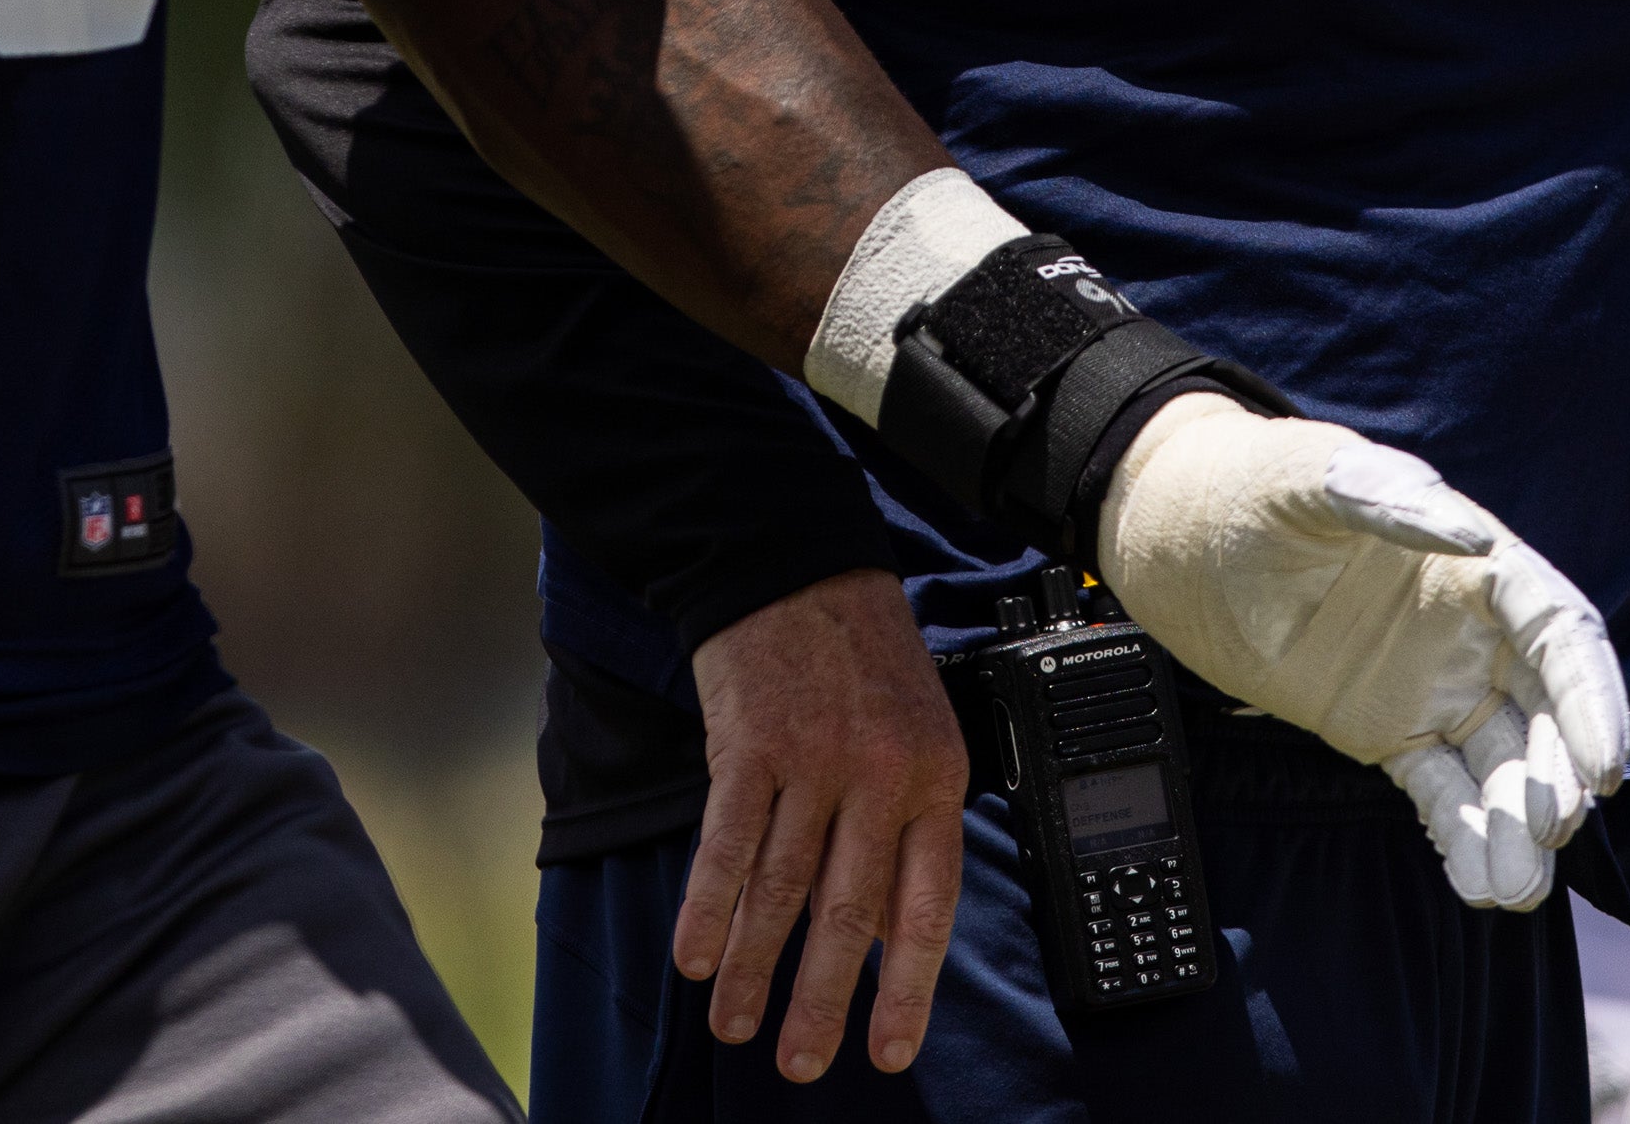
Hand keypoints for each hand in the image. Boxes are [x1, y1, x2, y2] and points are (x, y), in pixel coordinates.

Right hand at [679, 567, 971, 1078]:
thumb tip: (891, 938)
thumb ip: (902, 831)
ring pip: (783, 890)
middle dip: (822, 1002)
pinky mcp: (753, 744)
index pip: (928, 906)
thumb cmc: (861, 657)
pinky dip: (709, 908)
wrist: (799, 563)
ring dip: (754, 968)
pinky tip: (694, 958)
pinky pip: (728, 844)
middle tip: (801, 1065)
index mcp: (936, 778)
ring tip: (735, 1026)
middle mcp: (882, 775)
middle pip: (849, 914)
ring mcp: (816, 759)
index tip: (888, 1052)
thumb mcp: (914, 734)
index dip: (908, 987)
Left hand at [1094, 393, 1626, 910]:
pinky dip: (1463, 839)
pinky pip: (1440, 793)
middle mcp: (1471, 632)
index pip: (1560, 635)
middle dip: (1557, 775)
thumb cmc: (1255, 486)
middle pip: (1544, 712)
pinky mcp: (1388, 732)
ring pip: (1499, 765)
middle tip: (1549, 831)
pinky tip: (1478, 883)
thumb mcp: (1316, 476)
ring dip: (1516, 827)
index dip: (1591, 699)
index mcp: (1479, 565)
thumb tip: (1475, 536)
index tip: (1601, 765)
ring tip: (1513, 888)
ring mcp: (1433, 687)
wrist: (1180, 541)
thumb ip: (1389, 498)